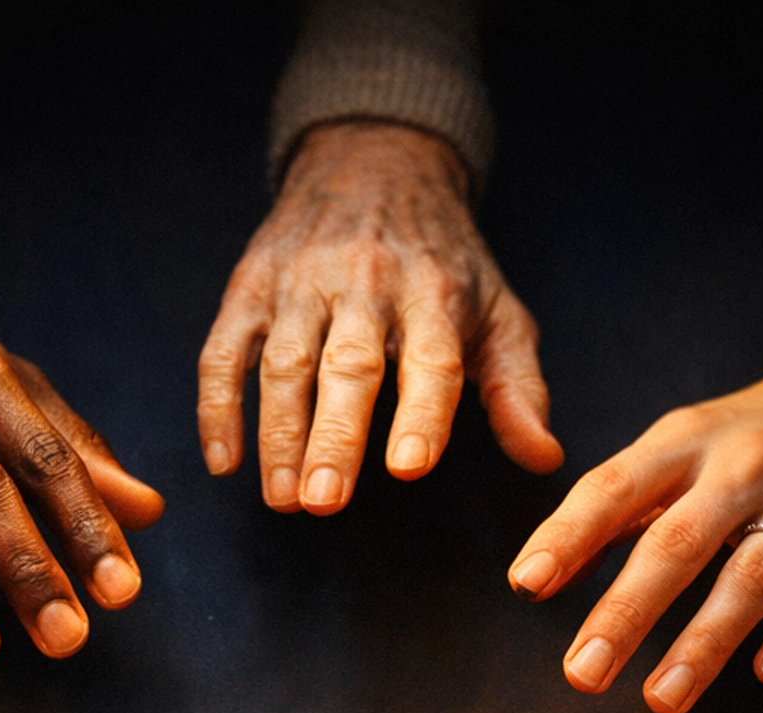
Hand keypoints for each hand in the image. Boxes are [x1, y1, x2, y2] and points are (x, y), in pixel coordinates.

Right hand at [198, 122, 558, 514]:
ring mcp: (300, 282)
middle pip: (346, 366)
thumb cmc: (444, 259)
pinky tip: (224, 462)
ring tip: (284, 500)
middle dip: (333, 437)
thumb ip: (518, 388)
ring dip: (278, 435)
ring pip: (282, 363)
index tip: (408, 467)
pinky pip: (224, 350)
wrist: (375, 159)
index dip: (421, 414)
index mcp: (433, 292)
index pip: (431, 360)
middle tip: (324, 503)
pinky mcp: (251, 284)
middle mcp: (365, 281)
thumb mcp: (497, 312)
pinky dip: (218, 407)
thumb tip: (544, 457)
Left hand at [508, 257, 762, 712]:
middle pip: (679, 543)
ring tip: (661, 698)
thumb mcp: (673, 451)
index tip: (527, 584)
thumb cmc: (745, 440)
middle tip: (582, 674)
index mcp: (685, 443)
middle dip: (627, 612)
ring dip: (705, 641)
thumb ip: (606, 514)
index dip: (569, 535)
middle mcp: (742, 469)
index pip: (615, 487)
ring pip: (752, 575)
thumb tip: (534, 580)